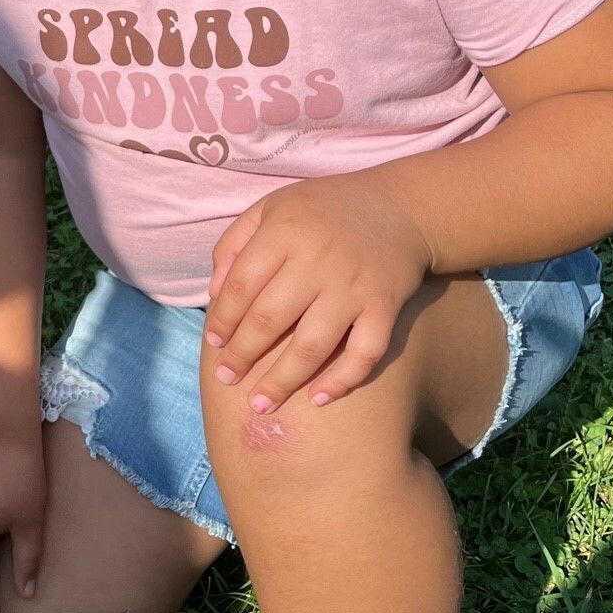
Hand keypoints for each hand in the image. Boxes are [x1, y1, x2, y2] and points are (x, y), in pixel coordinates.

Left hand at [202, 174, 434, 414]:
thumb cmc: (322, 210)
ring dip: (282, 381)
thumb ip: (234, 244)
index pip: (243, 284)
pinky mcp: (385, 307)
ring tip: (260, 405)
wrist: (400, 206)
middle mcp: (318, 260)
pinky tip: (318, 399)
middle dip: (242, 355)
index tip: (213, 343)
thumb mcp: (270, 208)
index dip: (224, 318)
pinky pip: (364, 353)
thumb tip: (214, 294)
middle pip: (270, 318)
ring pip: (312, 345)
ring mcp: (353, 287)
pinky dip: (342, 380)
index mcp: (285, 231)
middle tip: (226, 379)